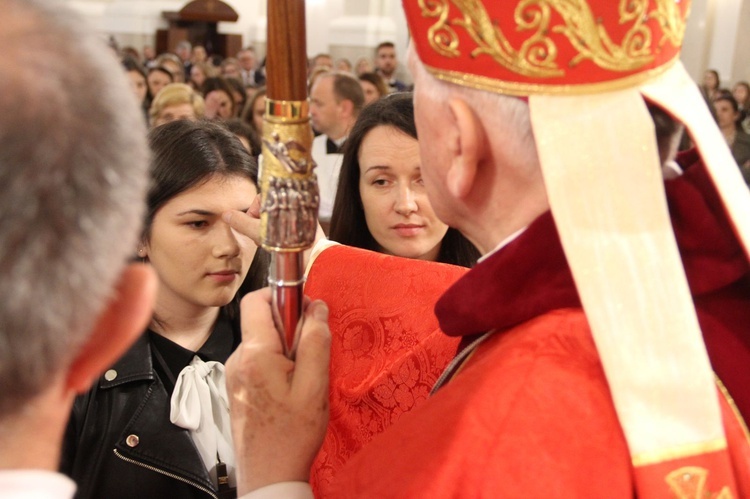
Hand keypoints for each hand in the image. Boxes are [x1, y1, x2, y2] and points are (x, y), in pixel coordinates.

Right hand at [223, 193, 327, 261]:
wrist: (312, 255)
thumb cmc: (288, 241)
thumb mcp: (258, 231)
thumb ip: (241, 222)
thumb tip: (226, 215)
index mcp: (283, 196)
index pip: (261, 198)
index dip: (253, 212)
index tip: (252, 225)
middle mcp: (294, 202)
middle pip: (268, 209)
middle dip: (260, 224)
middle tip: (260, 236)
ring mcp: (301, 213)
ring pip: (277, 218)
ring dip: (269, 230)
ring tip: (270, 241)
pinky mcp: (306, 224)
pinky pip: (287, 225)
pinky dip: (280, 233)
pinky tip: (280, 244)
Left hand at [226, 288, 330, 493]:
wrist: (269, 476)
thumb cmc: (292, 434)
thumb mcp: (314, 385)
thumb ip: (315, 341)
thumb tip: (316, 306)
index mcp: (254, 354)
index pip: (256, 300)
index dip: (282, 296)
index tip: (305, 311)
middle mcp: (237, 359)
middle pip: (261, 321)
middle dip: (289, 327)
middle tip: (310, 352)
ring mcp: (234, 375)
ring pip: (262, 342)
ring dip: (284, 348)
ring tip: (302, 377)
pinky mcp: (237, 388)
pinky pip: (258, 361)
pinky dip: (276, 364)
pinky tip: (291, 389)